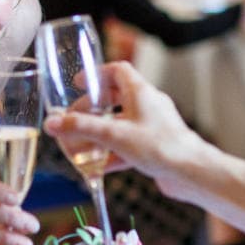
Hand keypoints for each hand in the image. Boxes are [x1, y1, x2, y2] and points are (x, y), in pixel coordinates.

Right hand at [42, 62, 205, 182]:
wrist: (192, 173)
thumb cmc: (161, 147)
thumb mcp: (114, 135)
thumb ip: (82, 128)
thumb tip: (53, 124)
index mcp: (141, 92)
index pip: (118, 70)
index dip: (97, 74)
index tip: (80, 83)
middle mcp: (148, 105)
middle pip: (117, 97)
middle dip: (94, 107)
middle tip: (75, 117)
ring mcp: (153, 126)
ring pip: (122, 122)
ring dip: (102, 131)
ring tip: (82, 142)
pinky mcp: (156, 146)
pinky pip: (129, 143)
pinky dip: (113, 151)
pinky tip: (99, 167)